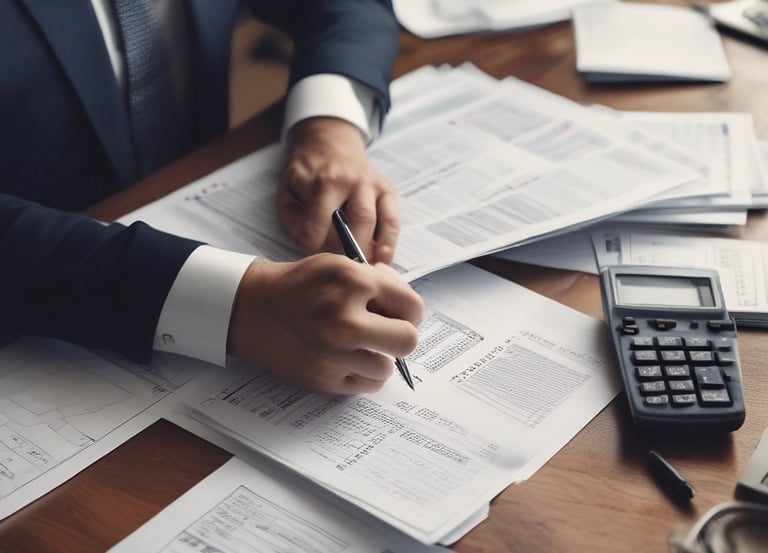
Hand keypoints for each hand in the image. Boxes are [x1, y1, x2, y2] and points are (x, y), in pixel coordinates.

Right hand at [227, 254, 422, 394]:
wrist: (251, 308)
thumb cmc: (299, 286)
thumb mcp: (338, 266)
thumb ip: (377, 283)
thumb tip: (408, 309)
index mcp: (353, 282)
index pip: (412, 307)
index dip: (408, 311)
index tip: (396, 313)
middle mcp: (346, 320)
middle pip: (408, 341)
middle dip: (400, 336)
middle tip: (384, 332)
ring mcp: (334, 354)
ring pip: (387, 367)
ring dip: (377, 357)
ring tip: (357, 345)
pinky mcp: (323, 379)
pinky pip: (366, 385)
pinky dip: (361, 374)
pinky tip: (345, 358)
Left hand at [277, 117, 399, 263]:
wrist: (331, 144)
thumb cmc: (307, 175)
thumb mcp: (288, 191)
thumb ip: (294, 219)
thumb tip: (312, 246)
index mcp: (324, 179)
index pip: (320, 218)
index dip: (314, 242)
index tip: (313, 256)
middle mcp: (352, 180)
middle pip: (356, 220)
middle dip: (348, 250)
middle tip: (341, 268)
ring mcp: (373, 184)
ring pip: (377, 221)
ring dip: (371, 250)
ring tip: (364, 271)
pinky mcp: (387, 190)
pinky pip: (393, 219)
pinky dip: (390, 242)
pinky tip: (384, 259)